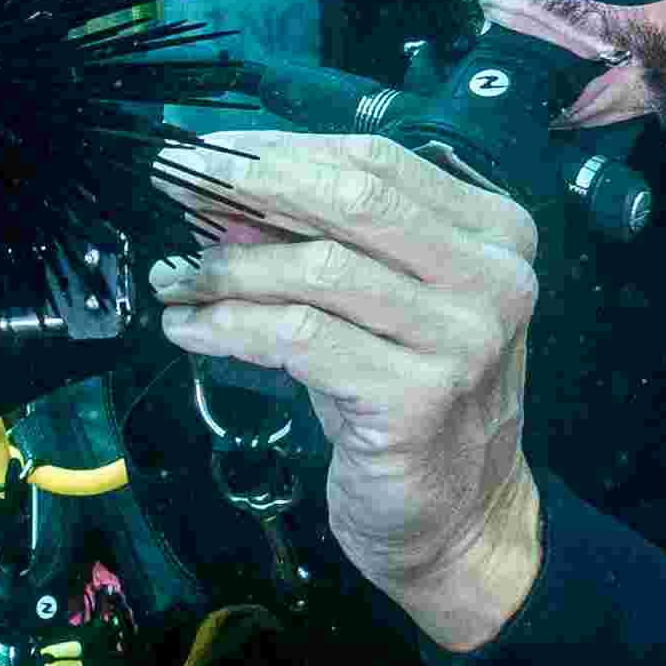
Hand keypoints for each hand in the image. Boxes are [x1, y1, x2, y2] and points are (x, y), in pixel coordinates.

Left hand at [146, 130, 546, 648]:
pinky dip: (230, 325)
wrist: (459, 516)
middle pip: (353, 197)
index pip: (376, 159)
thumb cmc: (409, 398)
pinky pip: (298, 338)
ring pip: (318, 269)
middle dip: (248, 182)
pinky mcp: (414, 399)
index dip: (280, 149)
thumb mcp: (373, 304)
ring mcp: (460, 340)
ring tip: (172, 277)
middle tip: (173, 183)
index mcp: (493, 233)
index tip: (204, 152)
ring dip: (226, 267)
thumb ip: (316, 241)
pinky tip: (189, 328)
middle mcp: (491, 278)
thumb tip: (218, 193)